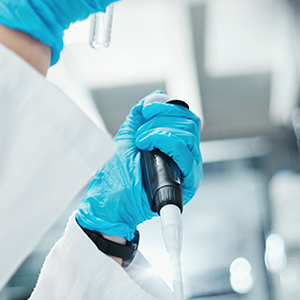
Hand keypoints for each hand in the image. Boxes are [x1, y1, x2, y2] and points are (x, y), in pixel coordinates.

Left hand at [76, 93, 202, 240]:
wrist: (109, 203)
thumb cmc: (116, 176)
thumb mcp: (126, 137)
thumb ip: (141, 116)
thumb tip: (156, 96)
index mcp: (174, 146)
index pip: (186, 117)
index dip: (168, 107)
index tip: (146, 110)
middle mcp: (185, 157)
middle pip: (190, 122)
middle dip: (160, 120)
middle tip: (139, 135)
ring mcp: (188, 170)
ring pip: (188, 134)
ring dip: (158, 132)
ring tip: (140, 144)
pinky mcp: (187, 183)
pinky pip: (185, 153)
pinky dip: (165, 142)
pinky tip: (147, 149)